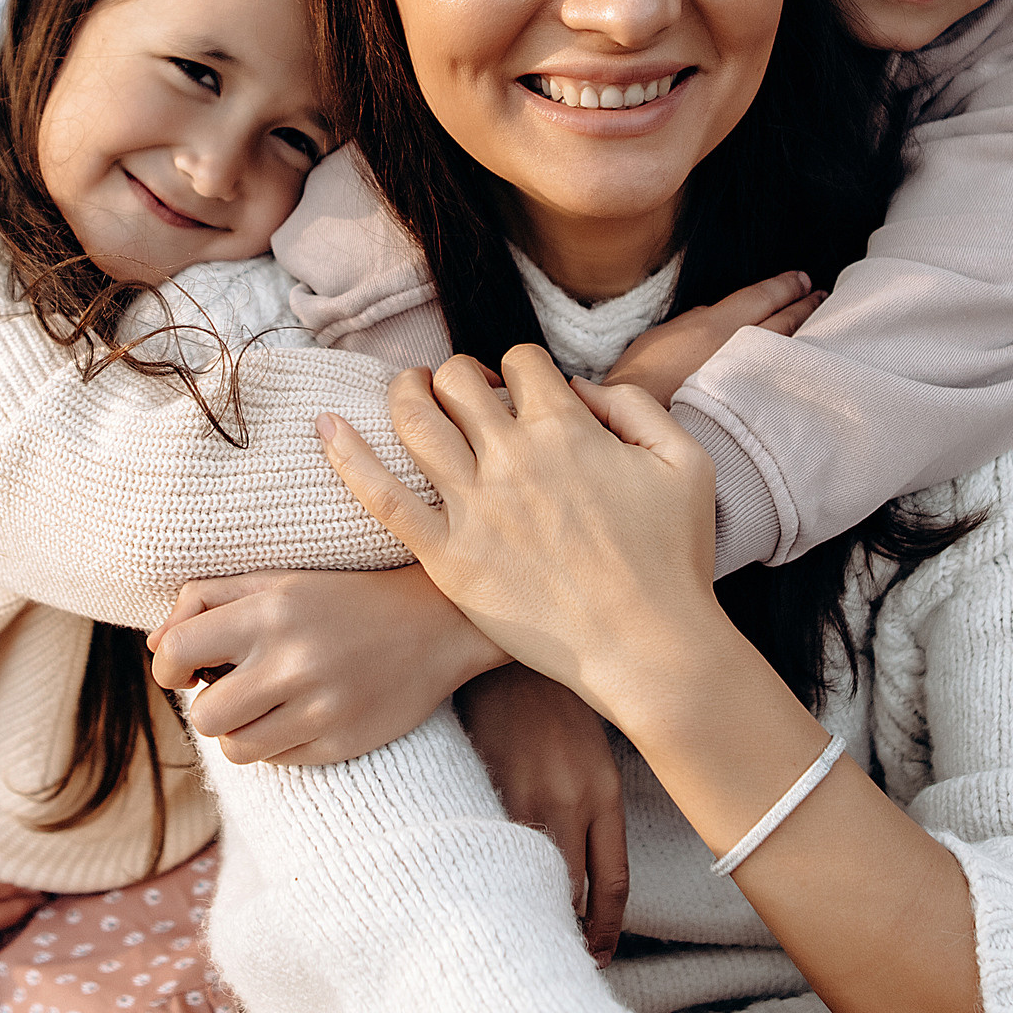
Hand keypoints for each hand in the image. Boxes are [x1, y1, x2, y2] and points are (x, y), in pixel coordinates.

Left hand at [146, 566, 507, 763]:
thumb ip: (206, 599)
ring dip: (240, 730)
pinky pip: (277, 762)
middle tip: (235, 687)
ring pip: (234, 749)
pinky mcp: (340, 743)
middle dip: (209, 705)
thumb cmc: (341, 598)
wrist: (434, 623)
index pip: (175, 654)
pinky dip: (278, 744)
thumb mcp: (276, 580)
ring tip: (267, 704)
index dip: (168, 667)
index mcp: (268, 612)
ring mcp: (318, 708)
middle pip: (202, 716)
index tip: (187, 668)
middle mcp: (290, 662)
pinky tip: (303, 714)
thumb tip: (155, 647)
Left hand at [318, 349, 731, 723]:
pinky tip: (327, 428)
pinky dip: (349, 456)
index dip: (518, 370)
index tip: (519, 394)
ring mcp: (475, 507)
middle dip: (456, 376)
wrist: (650, 649)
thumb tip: (579, 389)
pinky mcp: (448, 557)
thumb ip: (636, 407)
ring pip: (415, 421)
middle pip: (458, 381)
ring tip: (408, 394)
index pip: (520, 363)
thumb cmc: (674, 562)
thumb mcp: (685, 463)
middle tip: (458, 396)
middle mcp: (514, 457)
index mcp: (567, 428)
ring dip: (405, 393)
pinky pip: (383, 496)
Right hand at [458, 664, 627, 963]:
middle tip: (558, 946)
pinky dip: (492, 868)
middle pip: (572, 892)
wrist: (505, 651)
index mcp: (604, 791)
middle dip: (566, 926)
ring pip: (530, 875)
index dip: (608, 927)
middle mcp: (571, 800)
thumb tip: (581, 863)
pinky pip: (492, 847)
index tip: (599, 949)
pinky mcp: (485, 786)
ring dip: (526, 900)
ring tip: (520, 914)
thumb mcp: (591, 747)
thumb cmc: (550, 696)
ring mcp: (525, 795)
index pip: (614, 883)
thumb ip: (592, 801)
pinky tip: (485, 873)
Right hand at [603, 270, 820, 404]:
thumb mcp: (661, 336)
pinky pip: (779, 378)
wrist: (643, 423)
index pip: (762, 298)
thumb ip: (694, 322)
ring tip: (821, 326)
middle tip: (821, 296)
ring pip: (786, 350)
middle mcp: (740, 349)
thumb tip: (714, 315)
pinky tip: (800, 365)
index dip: (786, 287)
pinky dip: (793, 366)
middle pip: (784, 322)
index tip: (804, 280)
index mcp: (717, 325)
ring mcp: (750, 380)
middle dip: (805, 306)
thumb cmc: (641, 378)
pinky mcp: (751, 407)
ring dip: (804, 334)